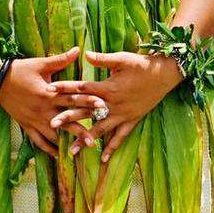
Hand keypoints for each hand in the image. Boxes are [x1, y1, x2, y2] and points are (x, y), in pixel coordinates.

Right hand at [0, 48, 84, 158]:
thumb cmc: (20, 70)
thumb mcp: (41, 64)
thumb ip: (61, 60)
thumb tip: (78, 50)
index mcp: (48, 93)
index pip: (72, 98)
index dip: (88, 101)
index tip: (102, 106)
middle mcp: (43, 109)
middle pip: (66, 121)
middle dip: (80, 131)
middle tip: (93, 140)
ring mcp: (34, 120)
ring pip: (53, 135)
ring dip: (66, 143)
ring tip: (79, 151)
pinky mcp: (26, 125)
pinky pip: (38, 141)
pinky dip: (48, 149)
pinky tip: (58, 155)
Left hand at [50, 49, 182, 162]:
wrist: (165, 75)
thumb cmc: (142, 65)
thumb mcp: (122, 59)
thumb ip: (103, 59)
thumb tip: (85, 54)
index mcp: (108, 88)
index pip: (82, 88)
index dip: (65, 88)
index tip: (49, 91)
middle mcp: (113, 104)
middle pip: (86, 112)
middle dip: (68, 118)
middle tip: (51, 125)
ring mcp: (122, 114)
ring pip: (100, 129)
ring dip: (85, 140)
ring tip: (71, 151)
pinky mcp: (132, 120)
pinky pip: (121, 137)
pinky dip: (112, 147)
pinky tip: (103, 158)